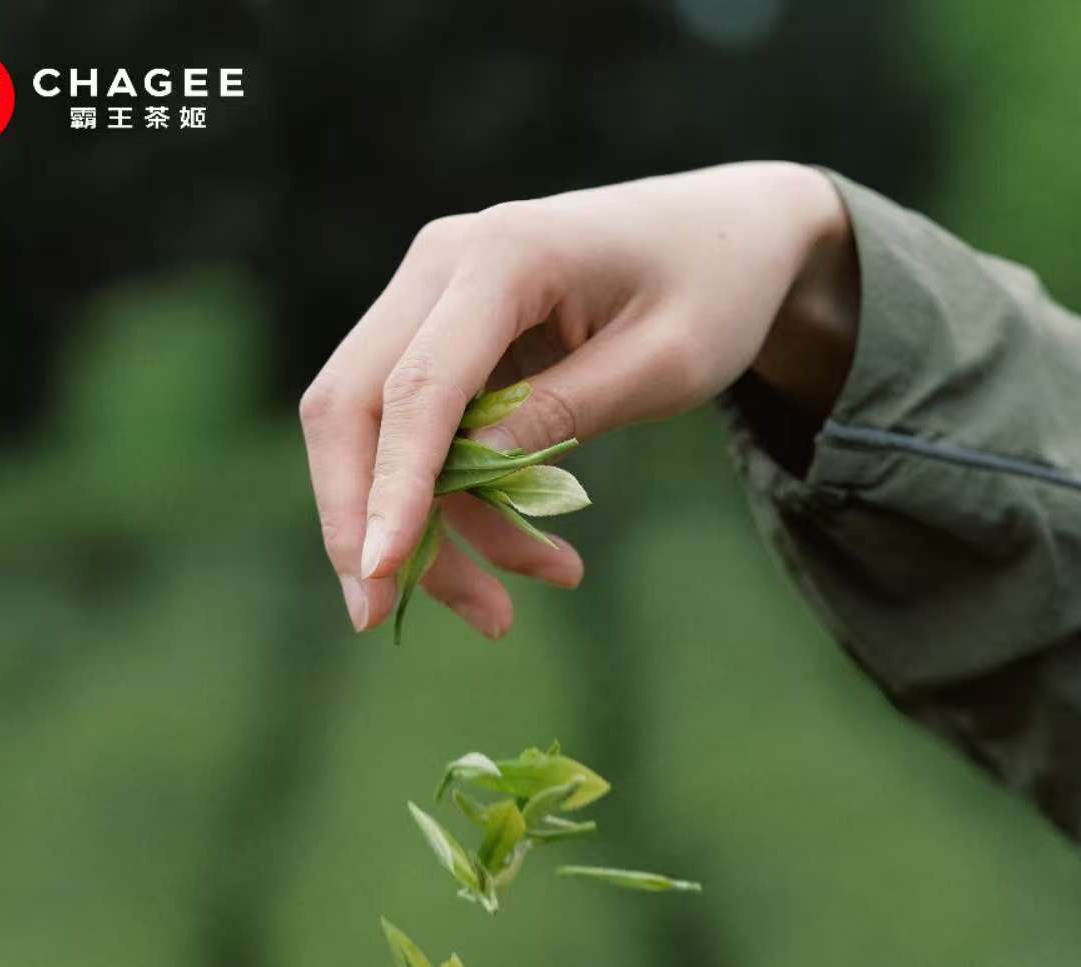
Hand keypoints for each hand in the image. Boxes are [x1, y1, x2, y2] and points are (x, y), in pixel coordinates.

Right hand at [301, 161, 858, 635]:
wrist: (728, 234)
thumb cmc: (710, 290)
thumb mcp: (662, 365)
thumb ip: (564, 415)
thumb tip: (467, 476)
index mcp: (502, 254)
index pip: (419, 387)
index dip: (392, 487)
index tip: (379, 574)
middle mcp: (442, 266)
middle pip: (352, 405)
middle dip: (359, 521)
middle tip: (379, 619)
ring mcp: (432, 299)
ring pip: (377, 435)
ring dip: (428, 534)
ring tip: (504, 616)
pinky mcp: (443, 340)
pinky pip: (420, 440)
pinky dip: (458, 510)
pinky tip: (531, 559)